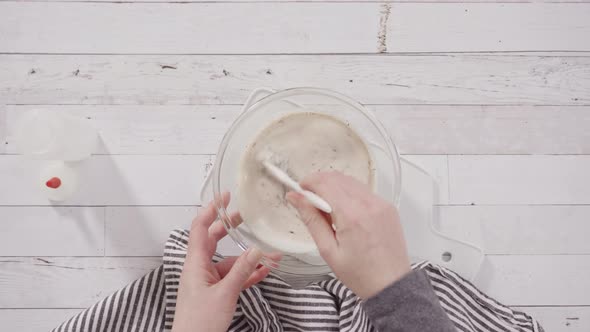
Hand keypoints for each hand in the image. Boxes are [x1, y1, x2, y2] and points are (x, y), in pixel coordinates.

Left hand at [172, 193, 269, 331]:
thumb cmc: (198, 324)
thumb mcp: (225, 293)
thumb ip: (242, 270)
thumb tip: (256, 249)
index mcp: (195, 263)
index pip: (200, 228)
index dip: (211, 210)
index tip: (224, 197)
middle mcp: (200, 268)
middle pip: (214, 240)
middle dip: (230, 228)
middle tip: (246, 216)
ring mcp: (208, 281)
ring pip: (229, 261)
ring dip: (248, 258)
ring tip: (269, 254)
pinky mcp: (216, 293)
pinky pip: (233, 277)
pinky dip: (247, 273)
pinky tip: (263, 270)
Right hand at [286, 172, 410, 298]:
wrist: (391, 285)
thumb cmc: (361, 274)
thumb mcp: (328, 250)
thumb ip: (311, 219)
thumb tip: (296, 198)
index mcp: (352, 215)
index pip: (325, 183)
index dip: (308, 183)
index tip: (299, 190)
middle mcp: (369, 204)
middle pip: (337, 178)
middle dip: (320, 183)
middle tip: (309, 200)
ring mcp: (381, 203)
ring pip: (351, 181)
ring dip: (334, 186)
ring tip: (327, 208)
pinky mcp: (388, 207)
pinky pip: (364, 191)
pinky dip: (350, 194)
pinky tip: (344, 211)